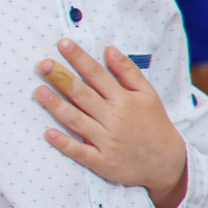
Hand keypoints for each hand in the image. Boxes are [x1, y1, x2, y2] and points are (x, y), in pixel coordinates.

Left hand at [36, 39, 189, 207]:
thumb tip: (109, 49)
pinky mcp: (102, 162)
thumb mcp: (148, 95)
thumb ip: (128, 71)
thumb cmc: (154, 124)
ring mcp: (107, 141)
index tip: (63, 43)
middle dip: (62, 78)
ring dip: (57, 106)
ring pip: (77, 121)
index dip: (79, 58)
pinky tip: (48, 133)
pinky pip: (81, 152)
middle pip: (83, 95)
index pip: (97, 74)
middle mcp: (114, 119)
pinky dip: (65, 144)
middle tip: (43, 64)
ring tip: (39, 91)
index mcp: (124, 100)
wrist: (168, 163)